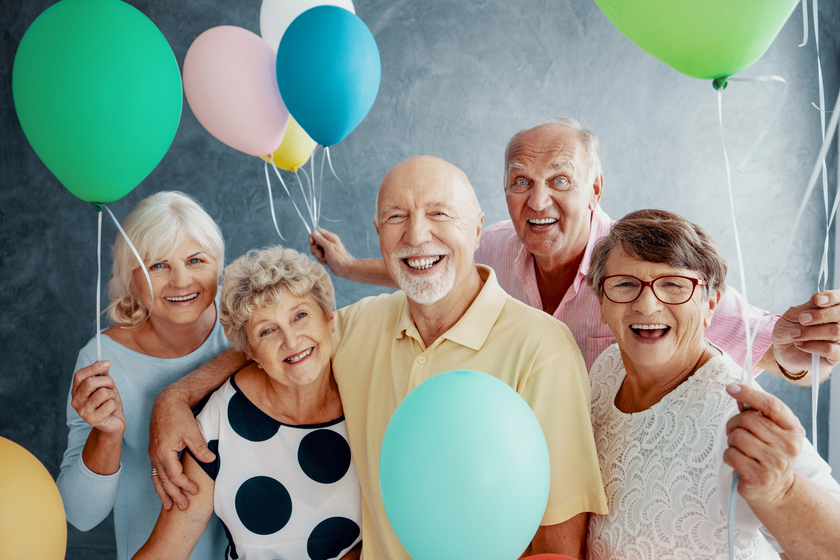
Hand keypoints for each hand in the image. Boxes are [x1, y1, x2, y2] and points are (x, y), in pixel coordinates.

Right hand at [70, 361, 125, 436]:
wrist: (113, 424)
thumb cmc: (108, 403)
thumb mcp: (106, 386)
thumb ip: (102, 375)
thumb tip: (101, 361)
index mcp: (76, 391)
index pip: (80, 375)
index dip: (93, 367)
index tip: (107, 363)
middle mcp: (76, 401)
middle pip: (90, 383)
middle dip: (107, 381)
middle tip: (112, 386)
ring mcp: (83, 412)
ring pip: (103, 393)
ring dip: (113, 394)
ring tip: (112, 400)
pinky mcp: (93, 420)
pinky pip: (110, 404)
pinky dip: (116, 404)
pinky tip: (112, 410)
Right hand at [148, 389, 214, 510]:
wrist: (166, 402)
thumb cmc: (179, 415)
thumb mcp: (192, 431)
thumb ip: (200, 447)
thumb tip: (211, 460)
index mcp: (164, 451)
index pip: (175, 475)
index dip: (185, 485)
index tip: (196, 491)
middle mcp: (155, 455)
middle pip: (164, 481)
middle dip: (174, 495)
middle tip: (183, 507)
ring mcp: (153, 454)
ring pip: (157, 478)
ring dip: (163, 493)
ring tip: (168, 506)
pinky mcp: (154, 451)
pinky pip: (155, 472)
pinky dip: (159, 483)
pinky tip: (163, 489)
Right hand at [308, 228, 355, 276]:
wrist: (344, 269)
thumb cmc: (338, 257)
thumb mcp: (328, 247)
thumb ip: (320, 239)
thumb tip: (314, 232)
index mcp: (330, 237)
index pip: (318, 232)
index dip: (313, 237)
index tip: (311, 243)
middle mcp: (328, 242)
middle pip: (315, 242)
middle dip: (315, 249)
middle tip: (320, 254)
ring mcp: (327, 250)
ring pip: (316, 251)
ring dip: (319, 256)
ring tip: (325, 258)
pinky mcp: (327, 256)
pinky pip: (319, 257)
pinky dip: (322, 260)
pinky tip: (327, 262)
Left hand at [723, 383, 804, 505]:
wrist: (776, 489)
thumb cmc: (769, 453)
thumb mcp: (772, 431)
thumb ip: (758, 412)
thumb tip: (737, 391)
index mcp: (793, 429)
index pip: (772, 406)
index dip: (750, 394)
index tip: (732, 388)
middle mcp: (788, 445)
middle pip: (748, 420)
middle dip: (735, 424)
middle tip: (737, 433)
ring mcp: (775, 462)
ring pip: (737, 437)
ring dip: (731, 441)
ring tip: (740, 449)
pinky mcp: (760, 476)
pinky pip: (731, 454)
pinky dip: (729, 455)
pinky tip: (738, 461)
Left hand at [771, 289, 839, 379]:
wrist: (783, 348)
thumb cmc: (791, 328)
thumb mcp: (794, 314)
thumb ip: (808, 306)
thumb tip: (818, 297)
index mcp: (832, 308)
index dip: (832, 297)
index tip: (818, 300)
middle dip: (820, 315)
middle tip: (802, 319)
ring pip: (836, 331)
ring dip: (811, 332)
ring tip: (795, 334)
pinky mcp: (836, 355)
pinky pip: (830, 349)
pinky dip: (812, 346)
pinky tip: (800, 344)